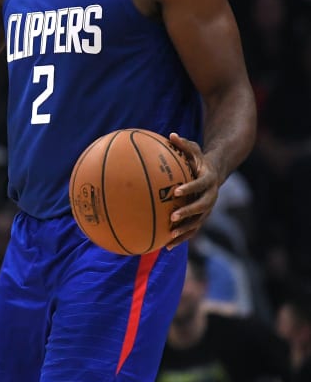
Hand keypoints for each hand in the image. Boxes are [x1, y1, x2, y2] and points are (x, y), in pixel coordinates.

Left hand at [165, 132, 219, 248]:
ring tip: (169, 237)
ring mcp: (208, 209)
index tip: (176, 191)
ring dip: (185, 230)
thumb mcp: (194, 149)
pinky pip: (193, 229)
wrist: (216, 172)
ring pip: (198, 222)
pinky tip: (166, 246)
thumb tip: (171, 135)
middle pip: (201, 207)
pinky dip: (182, 238)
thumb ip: (184, 144)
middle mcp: (211, 196)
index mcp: (208, 180)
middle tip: (172, 216)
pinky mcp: (202, 217)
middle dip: (187, 213)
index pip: (200, 185)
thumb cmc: (199, 159)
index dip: (190, 188)